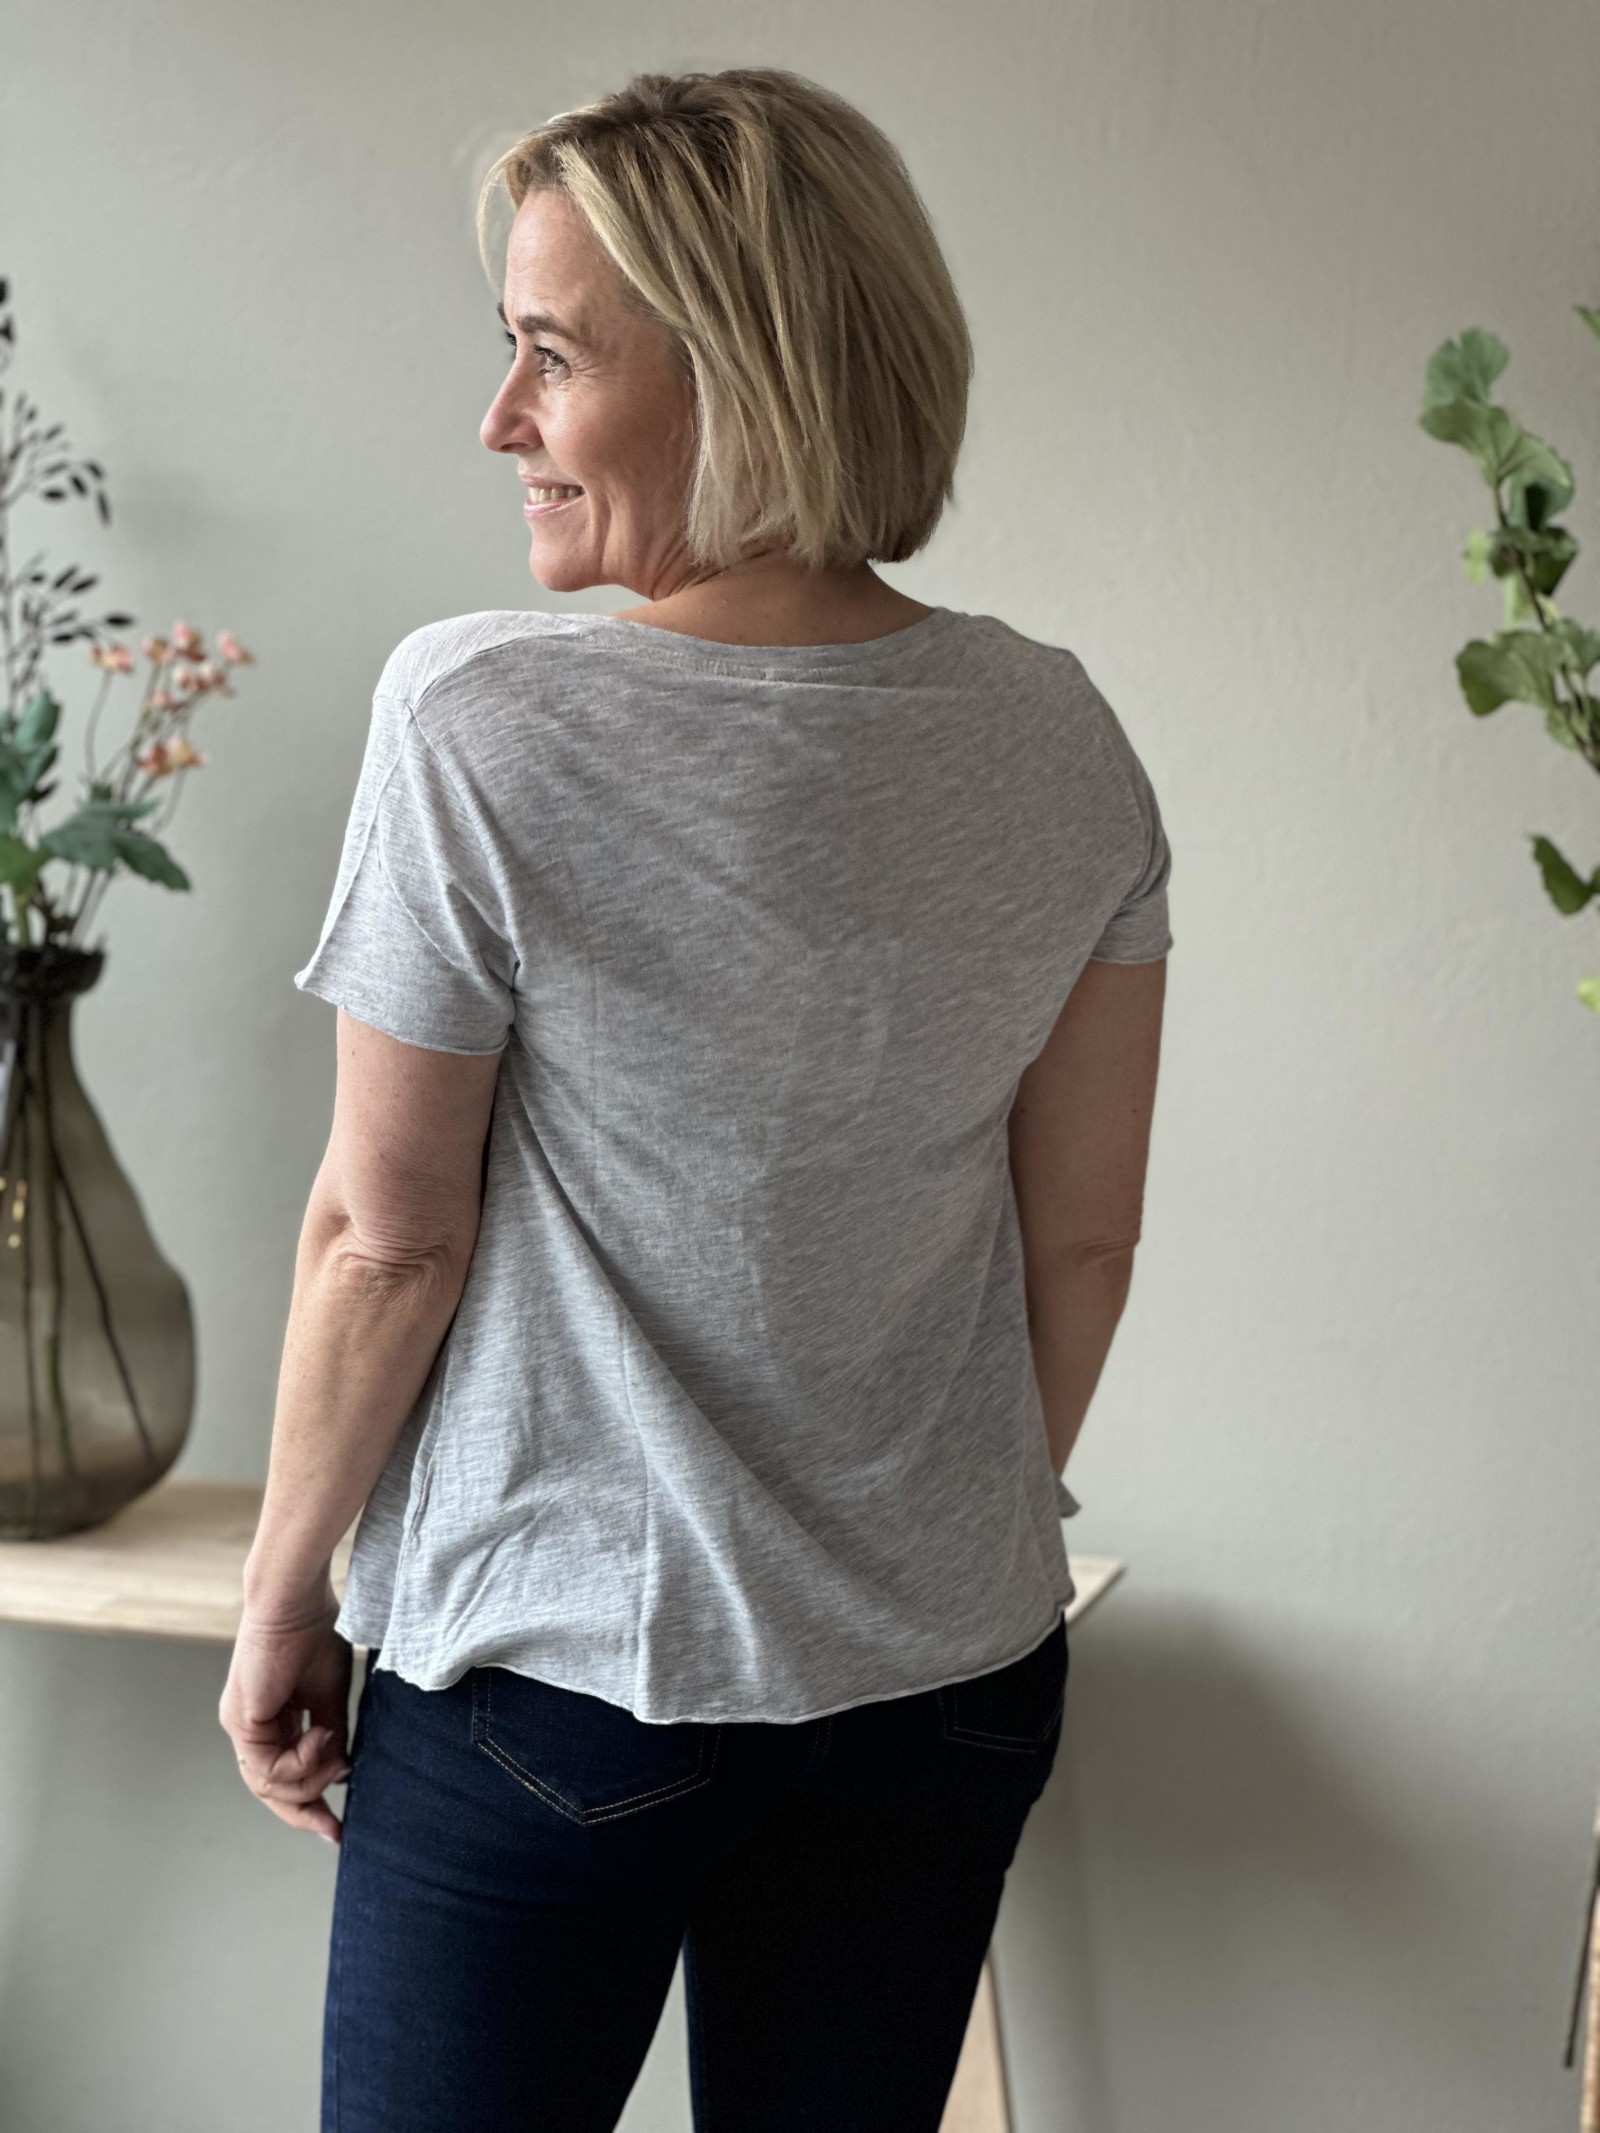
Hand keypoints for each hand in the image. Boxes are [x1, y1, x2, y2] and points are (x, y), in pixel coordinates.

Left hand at [219, 1588, 354, 1843]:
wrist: (296, 1599)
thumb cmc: (315, 1632)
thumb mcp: (331, 1695)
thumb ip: (331, 1736)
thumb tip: (341, 1772)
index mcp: (270, 1720)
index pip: (283, 1775)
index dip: (310, 1802)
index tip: (336, 1826)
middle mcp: (249, 1728)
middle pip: (269, 1791)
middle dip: (304, 1812)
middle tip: (333, 1827)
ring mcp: (241, 1726)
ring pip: (268, 1786)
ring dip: (310, 1780)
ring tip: (336, 1752)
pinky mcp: (241, 1720)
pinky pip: (267, 1768)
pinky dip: (300, 1763)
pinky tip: (323, 1737)